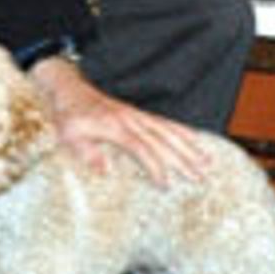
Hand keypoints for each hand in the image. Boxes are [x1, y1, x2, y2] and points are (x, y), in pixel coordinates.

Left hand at [29, 56, 211, 185]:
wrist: (68, 89)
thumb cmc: (67, 116)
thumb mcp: (68, 135)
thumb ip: (86, 152)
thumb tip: (105, 170)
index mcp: (114, 126)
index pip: (141, 148)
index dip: (155, 166)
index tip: (166, 184)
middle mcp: (130, 119)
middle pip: (162, 139)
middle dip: (183, 158)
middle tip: (201, 175)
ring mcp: (135, 115)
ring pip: (168, 130)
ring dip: (188, 145)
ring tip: (207, 160)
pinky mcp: (137, 113)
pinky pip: (164, 121)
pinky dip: (181, 130)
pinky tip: (194, 138)